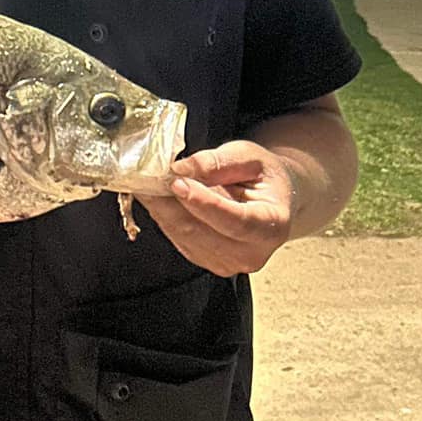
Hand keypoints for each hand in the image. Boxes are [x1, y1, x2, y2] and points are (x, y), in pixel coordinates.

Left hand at [142, 142, 296, 278]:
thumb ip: (219, 162)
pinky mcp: (206, 261)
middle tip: (149, 175)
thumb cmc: (264, 177)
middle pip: (201, 231)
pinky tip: (157, 196)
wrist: (270, 197)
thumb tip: (183, 169)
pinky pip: (177, 239)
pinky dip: (163, 216)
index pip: (236, 222)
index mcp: (272, 226)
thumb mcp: (251, 157)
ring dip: (161, 208)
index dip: (204, 204)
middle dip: (170, 202)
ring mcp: (228, 263)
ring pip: (183, 236)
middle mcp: (251, 253)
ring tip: (149, 181)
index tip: (178, 183)